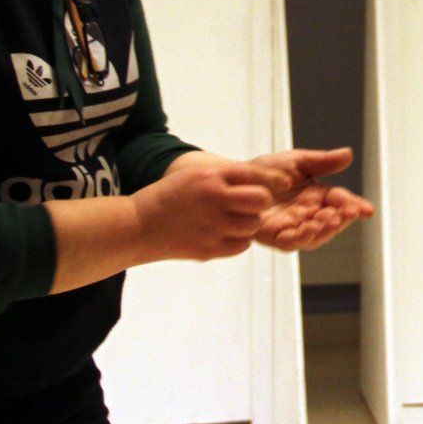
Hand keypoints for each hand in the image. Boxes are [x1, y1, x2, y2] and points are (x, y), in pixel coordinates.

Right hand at [132, 156, 287, 261]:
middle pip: (260, 200)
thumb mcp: (196, 175)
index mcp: (211, 177)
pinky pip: (242, 245)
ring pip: (254, 225)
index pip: (254, 174)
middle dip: (260, 203)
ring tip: (232, 221)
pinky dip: (239, 241)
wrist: (138, 226)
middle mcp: (215, 199)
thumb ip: (226, 177)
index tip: (284, 183)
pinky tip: (224, 234)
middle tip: (250, 206)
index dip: (273, 179)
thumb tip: (265, 182)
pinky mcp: (210, 249)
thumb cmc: (170, 197)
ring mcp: (213, 226)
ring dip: (249, 223)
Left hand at [246, 147, 375, 251]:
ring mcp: (291, 227)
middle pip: (330, 223)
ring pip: (313, 237)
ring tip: (331, 220)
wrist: (235, 180)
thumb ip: (322, 161)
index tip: (366, 209)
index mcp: (316, 196)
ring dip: (325, 230)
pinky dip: (301, 237)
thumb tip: (348, 154)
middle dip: (341, 219)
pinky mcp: (273, 237)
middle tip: (348, 212)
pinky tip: (307, 228)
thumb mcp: (297, 161)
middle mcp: (306, 214)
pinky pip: (289, 242)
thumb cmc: (265, 171)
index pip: (340, 202)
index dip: (354, 206)